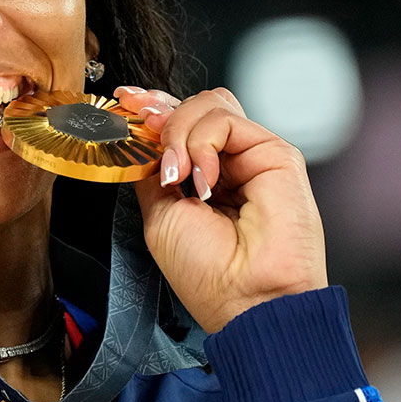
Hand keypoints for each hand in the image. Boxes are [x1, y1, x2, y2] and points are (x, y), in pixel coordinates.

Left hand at [113, 86, 327, 333]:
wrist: (247, 299)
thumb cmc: (209, 273)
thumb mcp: (160, 215)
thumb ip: (154, 172)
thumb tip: (141, 140)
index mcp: (205, 178)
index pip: (181, 124)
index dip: (152, 107)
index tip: (125, 102)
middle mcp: (231, 163)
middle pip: (194, 107)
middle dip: (159, 109)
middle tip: (142, 125)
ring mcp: (253, 155)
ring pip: (209, 106)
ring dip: (178, 131)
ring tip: (177, 173)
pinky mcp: (275, 153)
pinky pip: (227, 120)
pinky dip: (202, 142)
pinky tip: (203, 179)